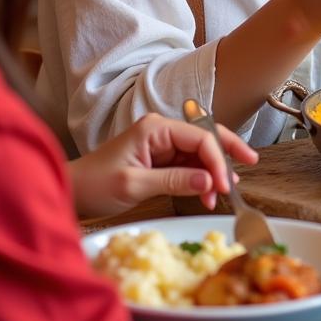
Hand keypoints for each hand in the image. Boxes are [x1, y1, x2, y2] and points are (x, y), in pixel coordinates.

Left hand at [68, 113, 257, 218]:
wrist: (70, 191)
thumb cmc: (95, 185)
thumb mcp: (135, 185)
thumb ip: (174, 181)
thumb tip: (210, 183)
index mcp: (156, 128)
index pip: (199, 137)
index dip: (217, 160)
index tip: (225, 185)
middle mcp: (162, 130)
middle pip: (205, 136)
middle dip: (227, 151)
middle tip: (250, 165)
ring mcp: (161, 144)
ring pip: (200, 151)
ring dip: (214, 170)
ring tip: (227, 190)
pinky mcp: (160, 158)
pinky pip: (188, 164)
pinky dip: (201, 177)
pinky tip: (210, 192)